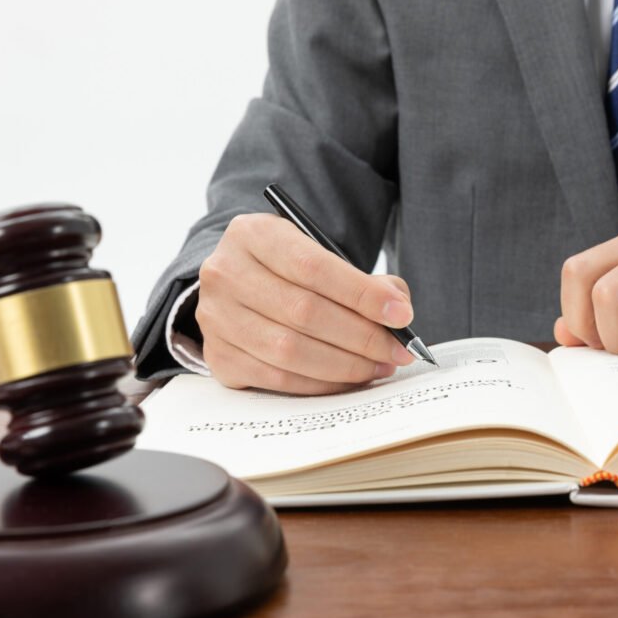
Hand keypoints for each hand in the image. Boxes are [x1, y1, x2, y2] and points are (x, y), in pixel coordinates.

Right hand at [196, 213, 415, 393]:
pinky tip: (347, 378)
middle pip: (304, 312)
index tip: (401, 315)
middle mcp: (226, 273)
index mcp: (253, 234)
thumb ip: (362, 279)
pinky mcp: (218, 356)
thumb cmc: (287, 270)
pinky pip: (277, 378)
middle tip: (398, 350)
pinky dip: (320, 383)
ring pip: (290, 350)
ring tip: (379, 365)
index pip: (314, 267)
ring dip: (345, 365)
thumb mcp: (318, 254)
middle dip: (362, 336)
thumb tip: (396, 308)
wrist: (238, 284)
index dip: (362, 295)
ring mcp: (216, 317)